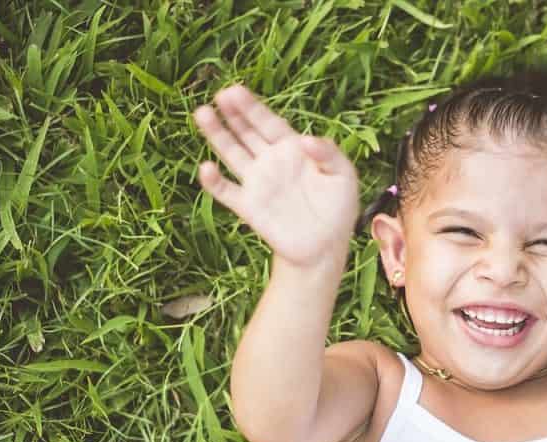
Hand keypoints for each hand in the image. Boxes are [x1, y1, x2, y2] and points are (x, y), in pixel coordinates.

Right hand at [193, 84, 359, 267]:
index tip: (235, 90)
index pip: (268, 122)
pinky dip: (214, 181)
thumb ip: (329, 153)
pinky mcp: (248, 206)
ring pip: (231, 153)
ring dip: (217, 135)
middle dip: (233, 114)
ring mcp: (257, 182)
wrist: (326, 246)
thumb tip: (307, 139)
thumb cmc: (338, 208)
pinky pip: (226, 191)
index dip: (252, 107)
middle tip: (220, 95)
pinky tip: (207, 168)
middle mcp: (270, 161)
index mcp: (292, 149)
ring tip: (202, 114)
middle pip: (246, 132)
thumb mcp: (344, 176)